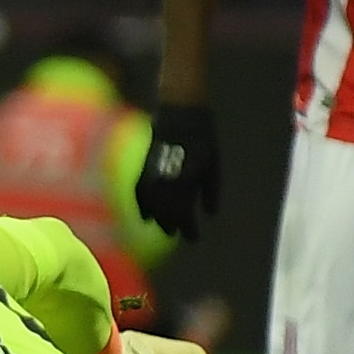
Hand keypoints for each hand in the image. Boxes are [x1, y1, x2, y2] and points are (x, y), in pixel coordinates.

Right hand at [134, 102, 220, 241]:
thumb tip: (209, 214)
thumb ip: (211, 192)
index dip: (189, 229)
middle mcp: (166, 185)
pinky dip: (142, 207)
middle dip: (173, 226)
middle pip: (166, 214)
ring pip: (152, 207)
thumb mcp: (213, 167)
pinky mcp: (142, 170)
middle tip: (178, 234)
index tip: (194, 238)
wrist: (180, 116)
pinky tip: (145, 215)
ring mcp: (152, 178)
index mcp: (186, 185)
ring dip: (158, 218)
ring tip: (164, 227)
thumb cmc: (202, 140)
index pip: (184, 215)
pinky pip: (139, 195)